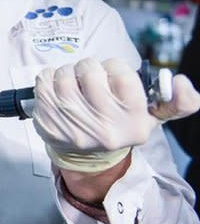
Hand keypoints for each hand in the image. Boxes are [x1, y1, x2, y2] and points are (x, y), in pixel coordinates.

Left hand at [32, 58, 199, 172]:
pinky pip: (43, 83)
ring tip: (74, 82)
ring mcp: (72, 127)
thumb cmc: (120, 126)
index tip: (112, 72)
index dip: (114, 66)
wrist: (87, 157)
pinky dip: (49, 78)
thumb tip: (181, 82)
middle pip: (90, 72)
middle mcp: (104, 128)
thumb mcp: (153, 117)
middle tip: (90, 75)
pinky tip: (58, 88)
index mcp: (133, 123)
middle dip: (89, 66)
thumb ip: (179, 101)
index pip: (121, 75)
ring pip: (64, 76)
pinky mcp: (48, 124)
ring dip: (68, 71)